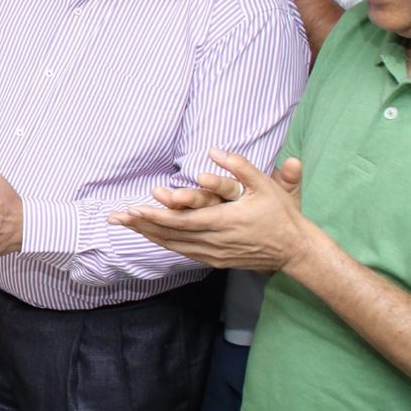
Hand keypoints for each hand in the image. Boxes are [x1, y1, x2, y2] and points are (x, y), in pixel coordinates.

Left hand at [108, 151, 310, 273]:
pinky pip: (182, 252)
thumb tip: (214, 149)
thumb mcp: (266, 186)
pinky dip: (163, 243)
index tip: (134, 209)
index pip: (182, 221)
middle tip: (115, 218)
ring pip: (173, 245)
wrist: (295, 250)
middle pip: (170, 235)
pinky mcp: (215, 261)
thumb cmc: (281, 215)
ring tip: (124, 225)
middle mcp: (215, 241)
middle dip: (141, 225)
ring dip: (147, 234)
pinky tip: (150, 236)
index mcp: (225, 222)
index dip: (156, 216)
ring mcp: (214, 254)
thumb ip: (240, 166)